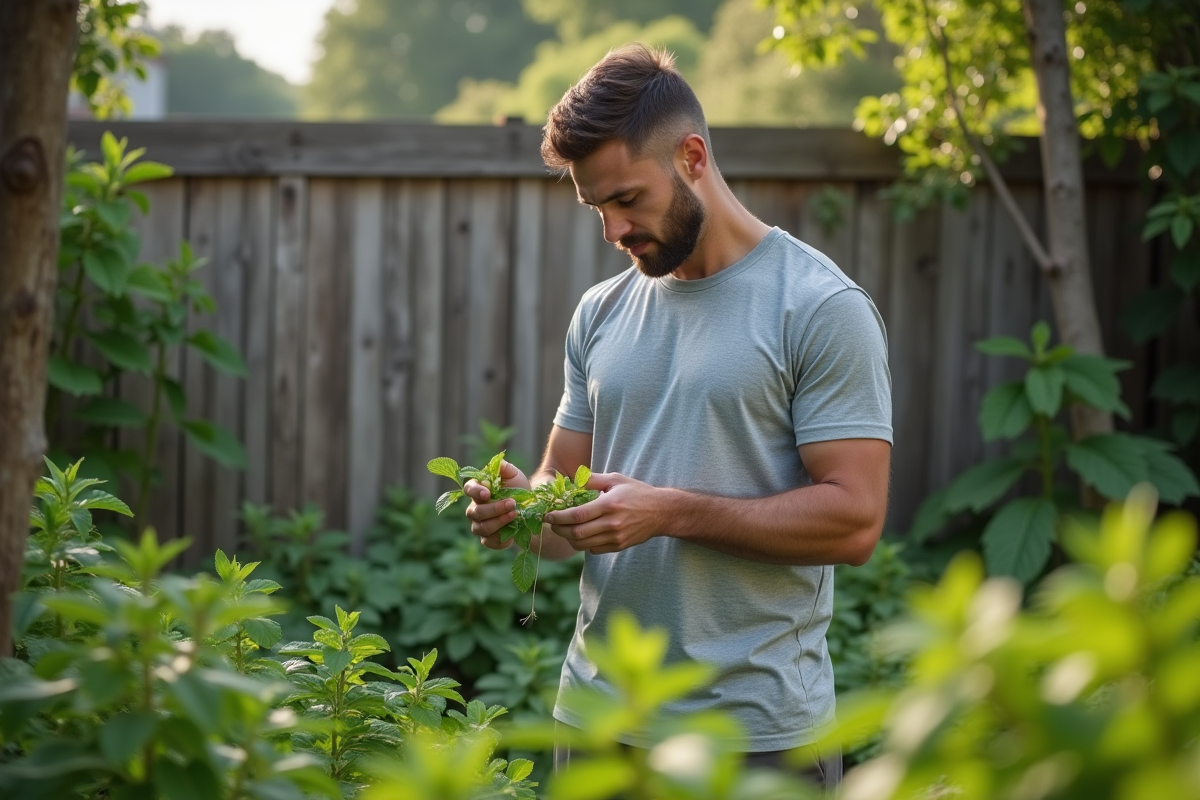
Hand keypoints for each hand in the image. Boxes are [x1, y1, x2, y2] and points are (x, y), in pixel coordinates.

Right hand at [464, 460, 529, 548]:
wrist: (530, 512)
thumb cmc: (518, 490)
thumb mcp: (515, 476)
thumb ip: (506, 469)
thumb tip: (499, 462)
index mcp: (478, 490)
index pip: (468, 489)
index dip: (475, 491)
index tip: (487, 493)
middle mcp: (474, 508)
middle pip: (476, 511)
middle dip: (494, 508)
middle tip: (512, 503)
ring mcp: (479, 525)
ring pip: (482, 527)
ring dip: (499, 521)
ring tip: (515, 514)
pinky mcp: (488, 539)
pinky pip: (489, 541)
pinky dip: (501, 537)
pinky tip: (512, 530)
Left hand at [542, 472, 664, 554]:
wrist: (661, 512)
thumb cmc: (637, 492)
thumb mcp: (616, 479)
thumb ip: (592, 479)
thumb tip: (571, 480)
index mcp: (609, 504)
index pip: (577, 515)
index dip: (559, 517)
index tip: (548, 515)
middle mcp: (612, 523)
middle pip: (576, 533)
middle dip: (559, 529)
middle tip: (551, 523)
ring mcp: (615, 537)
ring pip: (583, 544)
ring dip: (568, 538)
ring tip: (563, 529)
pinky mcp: (618, 546)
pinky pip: (593, 549)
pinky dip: (583, 544)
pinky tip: (581, 534)